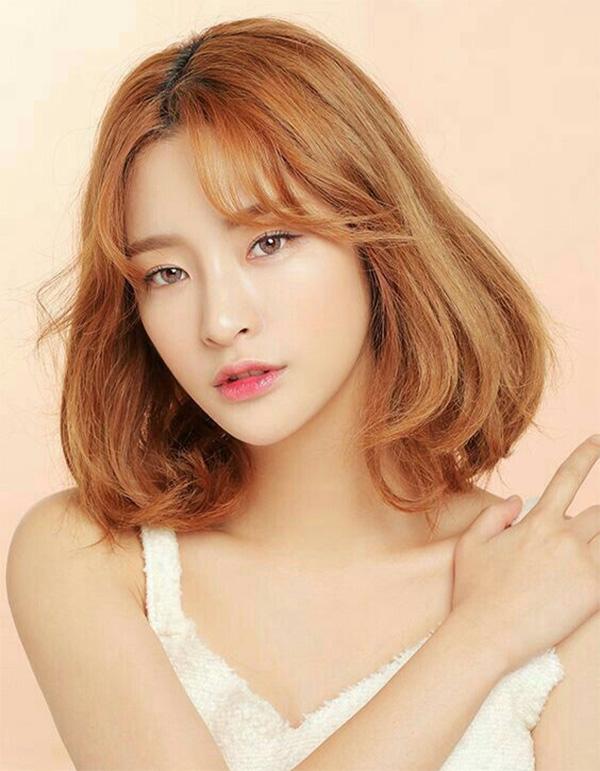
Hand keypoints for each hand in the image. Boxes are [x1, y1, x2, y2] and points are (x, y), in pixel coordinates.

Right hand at [450, 434, 599, 672]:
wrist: (485, 634)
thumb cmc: (474, 591)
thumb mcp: (471, 545)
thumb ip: (494, 516)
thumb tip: (516, 499)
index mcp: (536, 522)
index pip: (567, 478)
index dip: (586, 456)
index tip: (597, 440)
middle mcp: (563, 536)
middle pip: (599, 514)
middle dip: (597, 521)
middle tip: (584, 537)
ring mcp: (582, 564)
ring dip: (599, 540)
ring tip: (586, 553)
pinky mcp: (594, 592)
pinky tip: (595, 574)